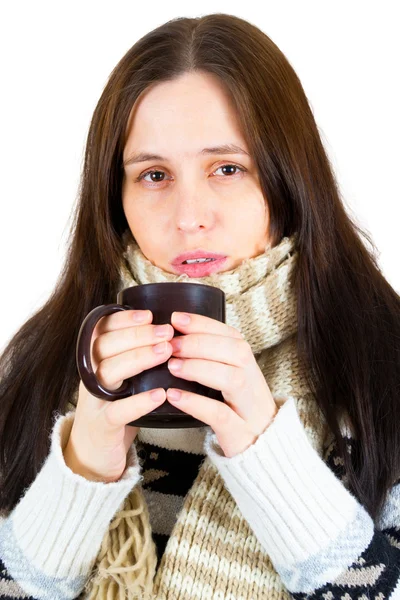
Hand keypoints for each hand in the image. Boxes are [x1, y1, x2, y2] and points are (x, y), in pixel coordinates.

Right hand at [64, 309, 173, 481]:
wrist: (93, 455)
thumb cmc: (116, 409)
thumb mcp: (122, 378)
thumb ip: (135, 356)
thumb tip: (168, 330)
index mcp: (95, 360)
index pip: (102, 331)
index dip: (123, 320)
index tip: (148, 314)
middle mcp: (90, 376)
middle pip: (106, 346)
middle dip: (137, 335)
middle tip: (166, 332)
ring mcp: (94, 401)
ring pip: (109, 372)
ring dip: (139, 358)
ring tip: (166, 352)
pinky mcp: (102, 427)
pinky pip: (117, 412)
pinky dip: (138, 402)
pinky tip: (160, 394)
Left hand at [166, 311, 277, 457]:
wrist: (264, 453)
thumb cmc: (237, 412)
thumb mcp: (231, 382)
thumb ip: (212, 361)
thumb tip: (176, 337)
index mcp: (249, 367)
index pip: (231, 335)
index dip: (204, 324)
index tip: (177, 318)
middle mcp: (254, 383)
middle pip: (235, 352)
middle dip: (200, 343)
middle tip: (170, 344)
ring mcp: (250, 409)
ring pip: (232, 379)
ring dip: (199, 367)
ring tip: (172, 366)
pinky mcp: (240, 434)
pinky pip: (220, 415)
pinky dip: (196, 402)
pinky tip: (174, 396)